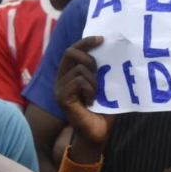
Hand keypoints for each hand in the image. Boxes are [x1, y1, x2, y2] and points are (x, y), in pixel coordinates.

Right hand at [54, 36, 114, 162]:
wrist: (99, 132)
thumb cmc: (103, 109)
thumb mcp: (103, 84)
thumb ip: (101, 69)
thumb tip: (111, 48)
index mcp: (69, 74)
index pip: (72, 50)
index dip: (85, 41)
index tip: (102, 39)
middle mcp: (60, 79)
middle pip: (70, 52)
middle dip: (89, 59)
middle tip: (99, 73)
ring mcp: (59, 89)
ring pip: (79, 70)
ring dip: (94, 81)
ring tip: (96, 95)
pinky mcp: (62, 98)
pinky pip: (79, 82)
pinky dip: (90, 90)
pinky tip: (92, 101)